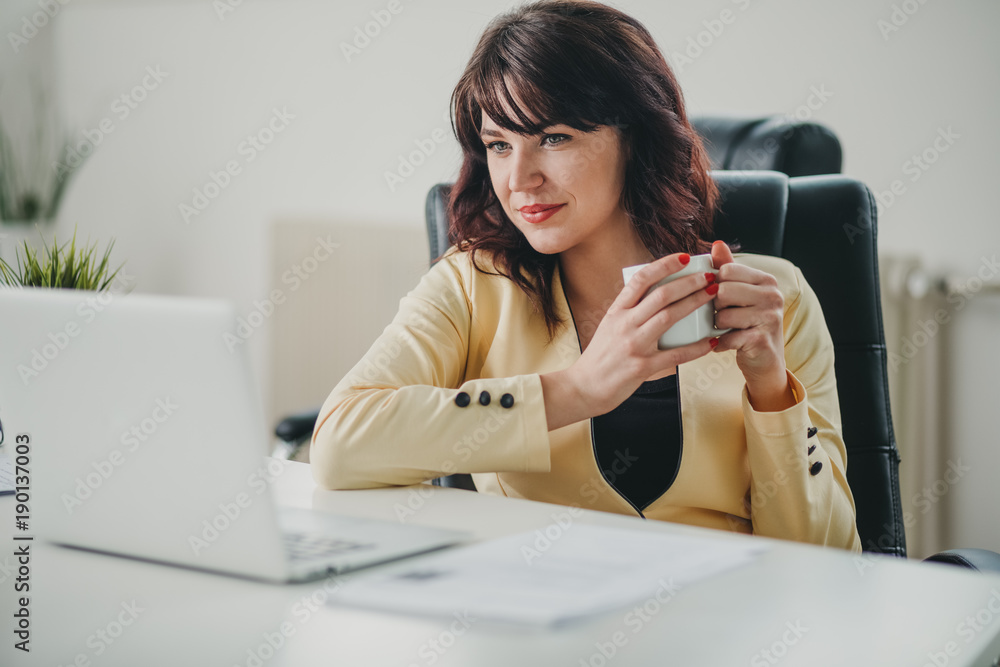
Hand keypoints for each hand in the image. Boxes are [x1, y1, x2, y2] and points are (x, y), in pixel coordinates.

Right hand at [565, 252, 717, 416]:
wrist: (584, 387)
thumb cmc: (600, 357)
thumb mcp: (609, 326)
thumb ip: (630, 311)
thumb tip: (656, 294)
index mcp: (616, 311)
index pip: (641, 279)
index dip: (664, 265)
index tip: (684, 258)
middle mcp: (624, 324)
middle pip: (661, 295)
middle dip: (689, 282)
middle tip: (709, 276)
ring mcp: (634, 345)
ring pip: (669, 316)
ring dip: (694, 302)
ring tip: (712, 295)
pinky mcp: (643, 367)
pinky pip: (676, 354)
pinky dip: (697, 347)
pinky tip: (711, 340)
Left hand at [710, 241, 794, 410]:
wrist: (765, 361)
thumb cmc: (747, 324)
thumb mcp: (739, 294)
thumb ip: (727, 268)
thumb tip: (716, 243)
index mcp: (766, 280)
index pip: (725, 270)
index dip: (714, 285)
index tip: (720, 298)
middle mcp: (772, 295)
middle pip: (722, 290)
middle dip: (715, 306)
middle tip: (722, 316)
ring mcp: (770, 317)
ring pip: (722, 314)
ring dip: (717, 326)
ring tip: (726, 329)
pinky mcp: (762, 339)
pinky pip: (727, 337)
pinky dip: (720, 343)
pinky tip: (725, 343)